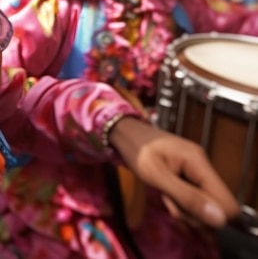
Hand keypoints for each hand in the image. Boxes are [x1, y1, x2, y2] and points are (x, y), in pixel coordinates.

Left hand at [108, 116, 239, 227]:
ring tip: (164, 193)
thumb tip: (219, 219)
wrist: (125, 133)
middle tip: (168, 200)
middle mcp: (202, 165)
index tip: (182, 207)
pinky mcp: (190, 175)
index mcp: (198, 161)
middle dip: (192, 212)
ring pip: (204, 206)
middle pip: (216, 208)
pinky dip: (180, 202)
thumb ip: (186, 197)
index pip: (227, 204)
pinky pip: (194, 199)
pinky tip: (166, 192)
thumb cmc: (136, 149)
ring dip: (184, 208)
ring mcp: (197, 170)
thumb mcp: (156, 175)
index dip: (208, 214)